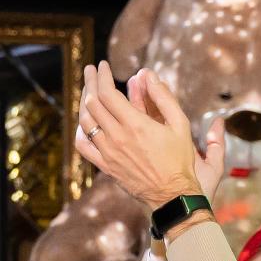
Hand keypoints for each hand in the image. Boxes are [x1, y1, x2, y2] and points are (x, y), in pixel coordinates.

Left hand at [75, 60, 217, 210]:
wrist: (172, 195)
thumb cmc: (180, 159)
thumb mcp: (180, 124)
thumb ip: (164, 98)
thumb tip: (148, 75)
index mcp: (135, 125)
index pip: (106, 93)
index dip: (101, 76)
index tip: (102, 66)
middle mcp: (117, 138)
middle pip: (92, 103)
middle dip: (89, 82)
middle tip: (91, 71)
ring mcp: (108, 153)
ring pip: (85, 122)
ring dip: (84, 102)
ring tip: (88, 90)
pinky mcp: (105, 166)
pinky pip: (83, 146)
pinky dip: (80, 130)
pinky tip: (85, 121)